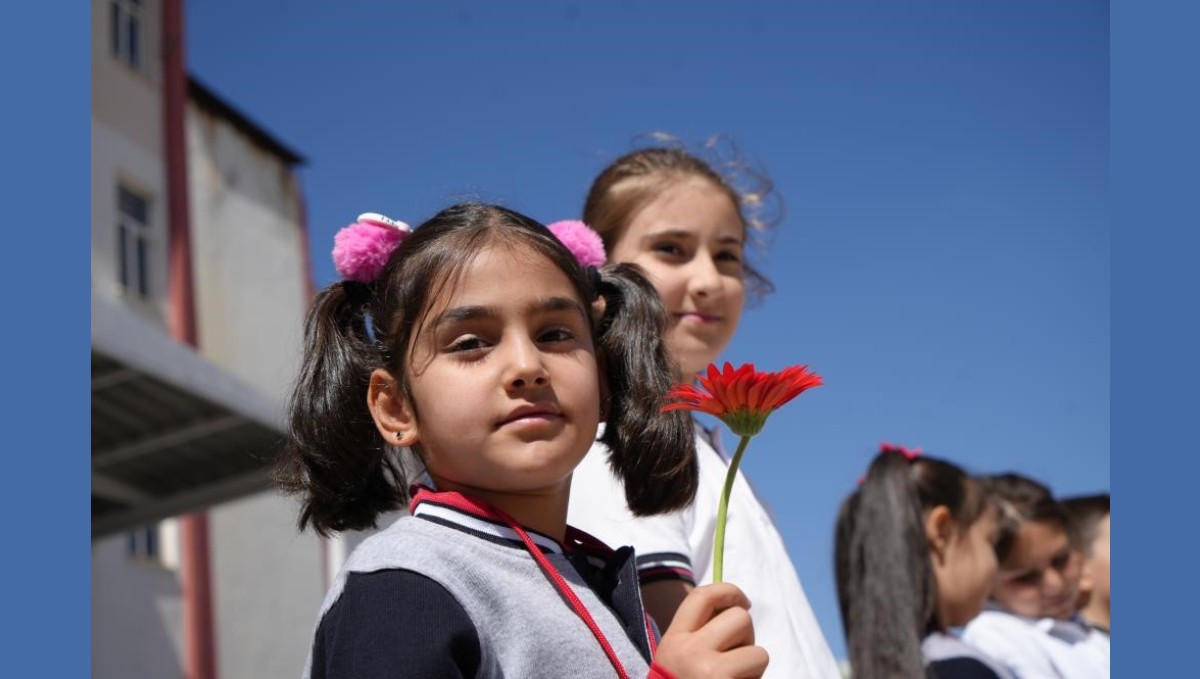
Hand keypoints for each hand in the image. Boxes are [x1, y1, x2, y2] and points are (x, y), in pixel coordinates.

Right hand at [652, 583, 768, 678]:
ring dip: (753, 669)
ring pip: (759, 652)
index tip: (743, 602)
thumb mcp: (676, 660)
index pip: (703, 597)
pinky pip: (759, 678)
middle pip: (740, 619)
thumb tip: (738, 608)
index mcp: (674, 640)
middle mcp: (691, 652)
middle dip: (746, 637)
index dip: (729, 591)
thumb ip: (699, 635)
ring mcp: (712, 674)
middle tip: (735, 658)